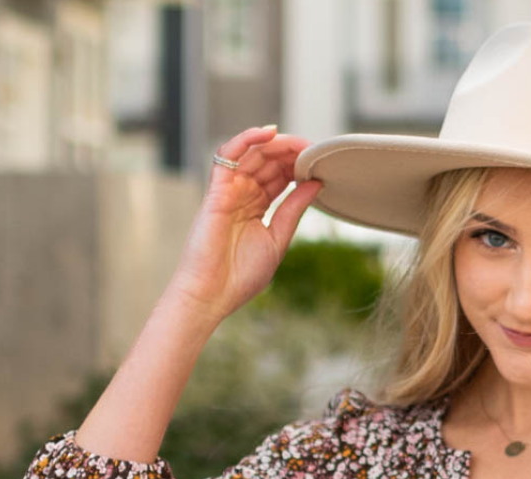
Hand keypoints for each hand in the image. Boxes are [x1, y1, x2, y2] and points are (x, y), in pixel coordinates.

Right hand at [167, 124, 323, 325]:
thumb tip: (315, 183)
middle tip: (313, 149)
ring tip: (298, 143)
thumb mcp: (277, 239)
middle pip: (268, 161)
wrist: (211, 294)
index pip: (279, 176)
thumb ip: (294, 209)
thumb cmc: (240, 276)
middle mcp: (242, 194)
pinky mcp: (216, 189)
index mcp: (256, 207)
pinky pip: (229, 154)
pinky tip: (269, 133)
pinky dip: (247, 139)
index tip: (319, 162)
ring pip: (252, 154)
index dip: (298, 166)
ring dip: (276, 145)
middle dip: (291, 152)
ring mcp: (229, 190)